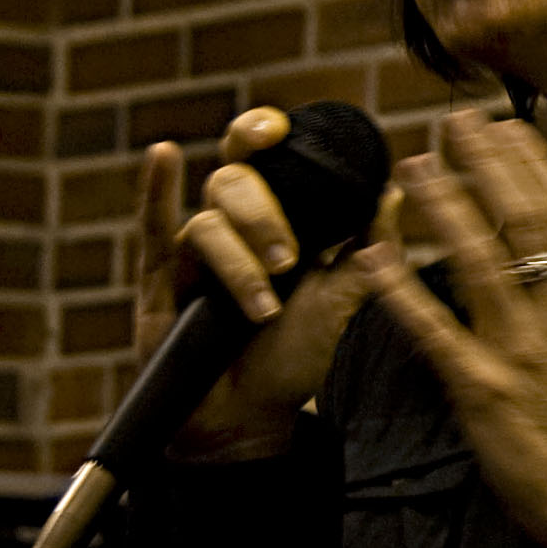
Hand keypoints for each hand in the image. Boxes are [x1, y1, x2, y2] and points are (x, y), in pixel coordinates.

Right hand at [136, 111, 396, 462]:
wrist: (252, 418)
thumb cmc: (293, 359)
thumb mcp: (342, 302)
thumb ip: (367, 249)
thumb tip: (392, 192)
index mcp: (279, 221)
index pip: (271, 161)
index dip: (271, 134)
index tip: (284, 129)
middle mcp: (234, 227)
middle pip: (235, 181)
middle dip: (264, 216)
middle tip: (289, 259)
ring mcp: (195, 252)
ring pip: (207, 223)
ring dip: (239, 263)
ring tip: (263, 308)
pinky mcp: (161, 281)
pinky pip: (153, 229)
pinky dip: (156, 191)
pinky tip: (164, 156)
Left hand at [355, 110, 546, 544]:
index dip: (533, 162)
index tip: (504, 124)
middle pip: (524, 220)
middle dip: (487, 163)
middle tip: (454, 122)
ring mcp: (519, 350)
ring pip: (478, 261)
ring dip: (443, 206)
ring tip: (412, 167)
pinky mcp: (481, 387)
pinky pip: (433, 328)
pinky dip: (400, 288)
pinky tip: (373, 255)